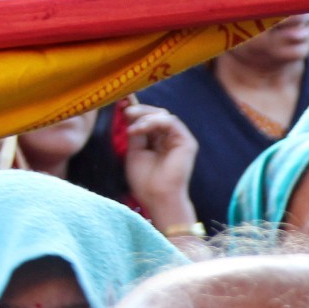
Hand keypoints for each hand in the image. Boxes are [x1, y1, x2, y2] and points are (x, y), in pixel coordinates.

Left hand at [120, 101, 199, 231]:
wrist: (158, 198)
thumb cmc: (146, 181)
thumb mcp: (135, 151)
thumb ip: (136, 132)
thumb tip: (130, 113)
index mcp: (160, 142)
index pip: (150, 120)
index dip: (137, 113)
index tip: (121, 110)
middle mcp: (171, 139)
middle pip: (157, 114)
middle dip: (140, 111)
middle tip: (125, 112)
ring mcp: (180, 140)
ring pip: (163, 115)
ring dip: (145, 117)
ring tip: (132, 129)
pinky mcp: (187, 142)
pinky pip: (170, 122)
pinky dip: (153, 121)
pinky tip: (140, 129)